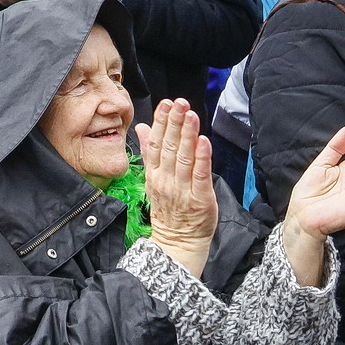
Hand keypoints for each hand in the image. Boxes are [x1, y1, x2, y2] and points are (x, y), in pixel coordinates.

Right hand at [135, 98, 215, 277]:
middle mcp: (166, 180)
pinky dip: (202, 158)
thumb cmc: (169, 208)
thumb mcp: (154, 179)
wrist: (178, 242)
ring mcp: (183, 190)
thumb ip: (148, 152)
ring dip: (187, 134)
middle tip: (179, 103)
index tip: (165, 104)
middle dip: (174, 123)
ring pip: (184, 158)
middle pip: (168, 147)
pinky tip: (203, 141)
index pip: (155, 143)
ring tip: (190, 114)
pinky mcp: (200, 199)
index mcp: (155, 174)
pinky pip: (200, 176)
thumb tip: (141, 127)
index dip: (160, 122)